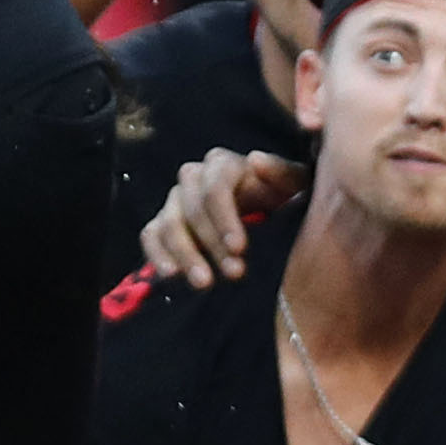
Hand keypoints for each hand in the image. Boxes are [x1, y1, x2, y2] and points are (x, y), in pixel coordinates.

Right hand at [143, 147, 302, 287]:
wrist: (272, 217)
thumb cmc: (286, 200)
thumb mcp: (295, 186)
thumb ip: (283, 173)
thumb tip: (256, 160)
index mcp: (225, 165)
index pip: (216, 186)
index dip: (224, 217)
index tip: (240, 248)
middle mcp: (195, 177)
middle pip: (192, 209)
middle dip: (212, 244)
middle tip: (235, 274)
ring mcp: (176, 200)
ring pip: (168, 223)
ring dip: (185, 254)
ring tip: (204, 283)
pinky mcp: (163, 223)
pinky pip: (150, 234)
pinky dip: (157, 254)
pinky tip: (170, 276)